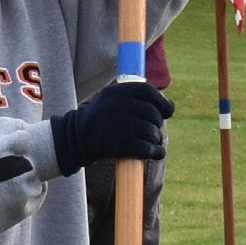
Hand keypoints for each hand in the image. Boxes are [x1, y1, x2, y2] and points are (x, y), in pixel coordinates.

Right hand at [49, 81, 175, 173]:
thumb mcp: (111, 98)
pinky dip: (156, 152)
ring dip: (155, 139)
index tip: (167, 111)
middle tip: (153, 131)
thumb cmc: (99, 118)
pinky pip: (149, 148)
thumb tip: (169, 105)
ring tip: (151, 142)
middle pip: (154, 114)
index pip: (150, 92)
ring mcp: (124, 124)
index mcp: (120, 91)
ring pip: (153, 132)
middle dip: (157, 124)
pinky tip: (157, 153)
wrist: (76, 138)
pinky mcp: (124, 143)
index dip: (162, 103)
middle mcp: (123, 105)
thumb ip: (134, 97)